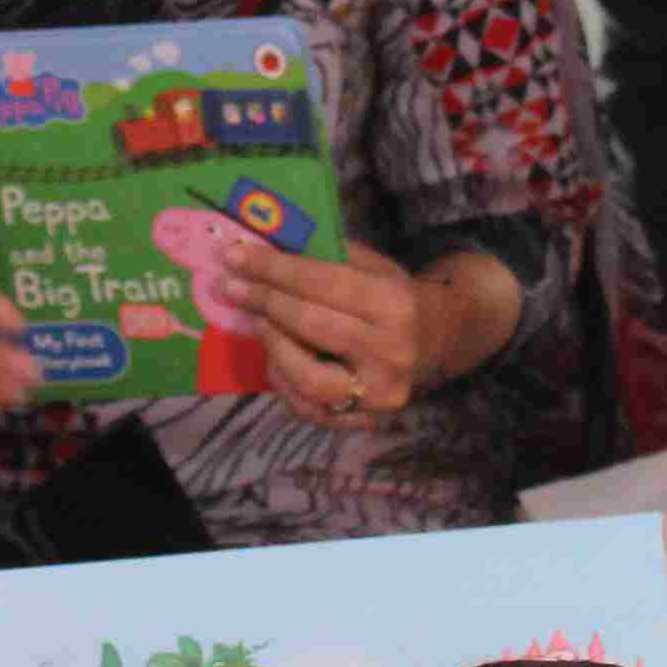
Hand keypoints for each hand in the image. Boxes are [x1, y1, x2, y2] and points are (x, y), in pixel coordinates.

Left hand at [226, 239, 427, 425]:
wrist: (435, 342)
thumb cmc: (392, 297)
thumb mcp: (374, 266)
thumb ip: (326, 256)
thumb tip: (265, 246)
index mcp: (395, 304)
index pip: (323, 281)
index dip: (274, 268)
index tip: (235, 255)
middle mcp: (391, 351)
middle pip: (312, 325)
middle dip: (265, 302)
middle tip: (231, 286)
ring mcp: (378, 392)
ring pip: (307, 377)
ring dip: (273, 346)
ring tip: (257, 322)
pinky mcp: (364, 420)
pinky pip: (307, 407)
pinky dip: (282, 379)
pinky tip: (275, 355)